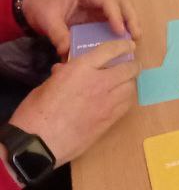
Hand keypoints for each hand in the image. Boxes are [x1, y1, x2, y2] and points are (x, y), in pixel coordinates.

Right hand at [10, 41, 138, 164]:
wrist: (39, 144)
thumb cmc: (35, 112)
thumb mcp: (46, 85)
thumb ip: (61, 75)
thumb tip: (64, 70)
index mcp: (81, 69)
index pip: (110, 50)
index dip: (123, 46)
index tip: (129, 45)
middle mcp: (99, 82)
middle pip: (128, 69)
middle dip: (132, 65)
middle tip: (131, 65)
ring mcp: (107, 103)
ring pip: (131, 88)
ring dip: (130, 83)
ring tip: (126, 82)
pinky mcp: (109, 121)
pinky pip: (126, 105)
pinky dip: (127, 99)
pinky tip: (121, 99)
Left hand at [21, 0, 140, 59]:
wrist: (34, 4)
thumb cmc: (42, 7)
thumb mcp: (47, 21)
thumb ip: (58, 35)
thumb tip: (67, 52)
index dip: (116, 14)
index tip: (120, 31)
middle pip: (121, 0)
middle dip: (131, 17)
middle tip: (136, 35)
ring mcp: (99, 1)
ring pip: (122, 6)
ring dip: (131, 20)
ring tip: (135, 37)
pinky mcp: (98, 11)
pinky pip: (116, 15)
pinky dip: (123, 24)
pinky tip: (126, 38)